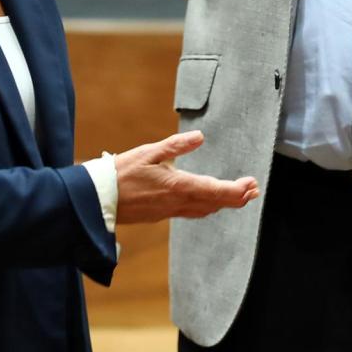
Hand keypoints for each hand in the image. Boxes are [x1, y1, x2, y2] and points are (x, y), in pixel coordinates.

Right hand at [114, 130, 258, 223]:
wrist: (98, 200)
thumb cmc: (120, 173)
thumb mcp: (148, 152)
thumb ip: (176, 145)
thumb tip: (200, 137)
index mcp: (178, 186)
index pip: (216, 191)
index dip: (237, 190)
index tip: (252, 184)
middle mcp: (177, 202)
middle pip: (215, 204)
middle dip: (237, 198)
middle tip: (253, 191)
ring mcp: (169, 211)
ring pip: (204, 210)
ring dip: (223, 204)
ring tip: (238, 197)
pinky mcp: (161, 215)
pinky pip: (191, 213)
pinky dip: (206, 207)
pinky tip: (208, 202)